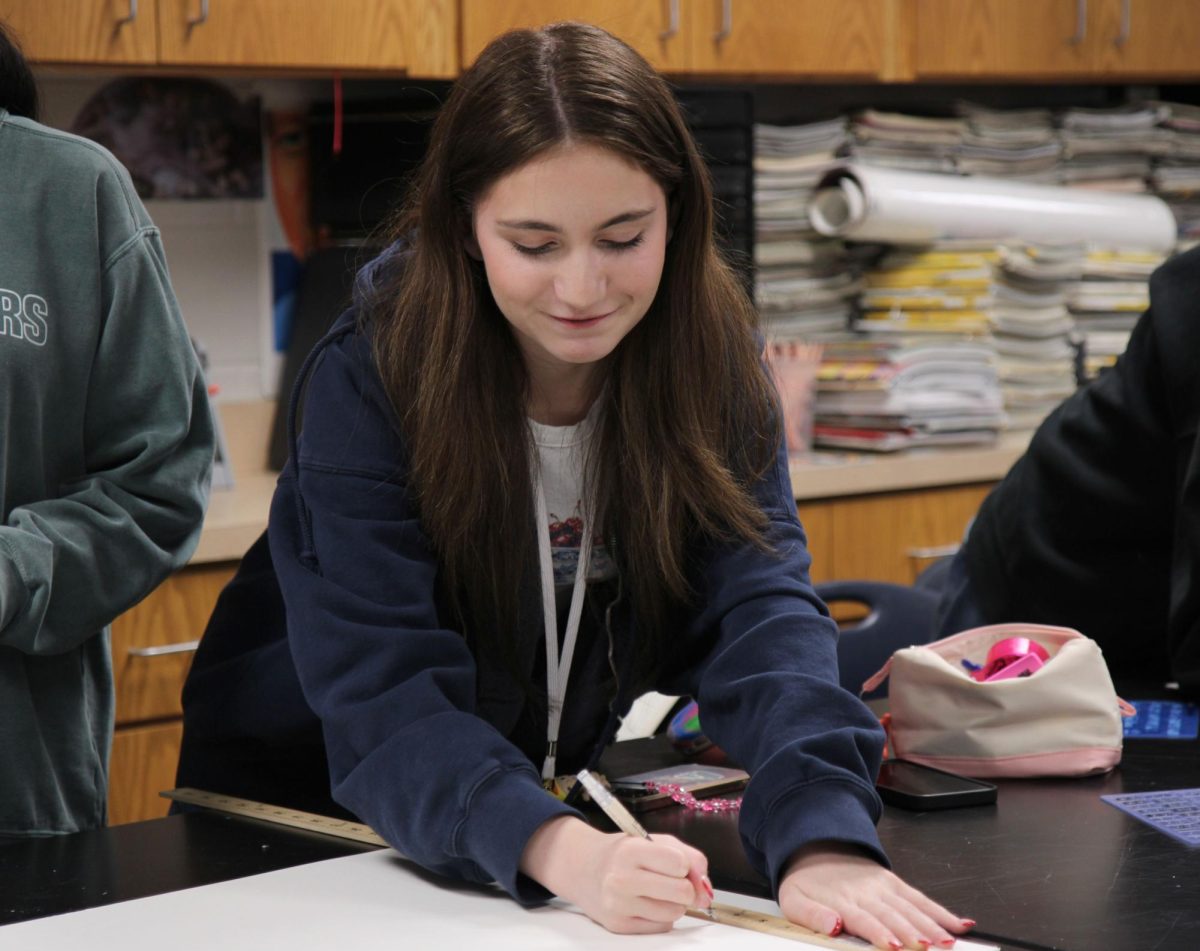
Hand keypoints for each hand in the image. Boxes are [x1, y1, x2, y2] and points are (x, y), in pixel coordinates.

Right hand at [520, 816, 712, 933]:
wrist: (584, 868)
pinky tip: (646, 903)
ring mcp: (618, 905)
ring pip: (674, 913)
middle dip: (685, 887)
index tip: (674, 863)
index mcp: (631, 850)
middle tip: (671, 880)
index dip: (684, 865)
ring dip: (674, 904)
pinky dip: (661, 917)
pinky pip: (662, 927)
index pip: (680, 863)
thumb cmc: (624, 854)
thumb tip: (705, 890)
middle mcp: (621, 878)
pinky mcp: (619, 926)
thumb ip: (689, 857)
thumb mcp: (654, 841)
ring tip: (657, 891)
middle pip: (681, 892)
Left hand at [778, 843, 974, 949]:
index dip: (881, 934)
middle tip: (933, 949)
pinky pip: (919, 898)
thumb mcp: (793, 900)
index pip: (865, 920)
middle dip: (915, 934)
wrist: (813, 846)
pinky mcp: (894, 883)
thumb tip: (834, 927)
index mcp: (842, 900)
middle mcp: (867, 893)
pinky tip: (960, 924)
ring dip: (932, 925)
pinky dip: (941, 911)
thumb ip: (812, 916)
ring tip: (949, 942)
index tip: (896, 947)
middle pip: (894, 916)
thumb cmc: (805, 882)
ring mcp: (883, 887)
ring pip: (912, 908)